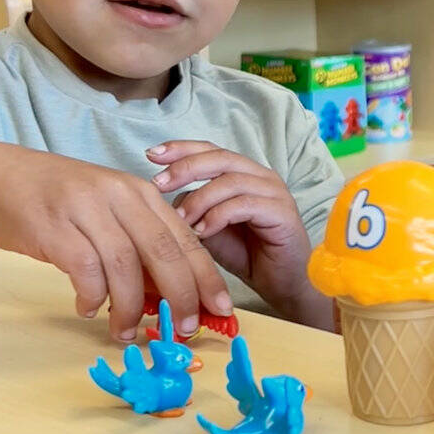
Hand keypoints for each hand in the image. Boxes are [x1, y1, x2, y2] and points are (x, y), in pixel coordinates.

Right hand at [0, 142, 230, 341]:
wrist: (3, 177)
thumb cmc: (63, 199)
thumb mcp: (112, 210)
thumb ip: (141, 243)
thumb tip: (166, 292)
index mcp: (143, 194)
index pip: (186, 238)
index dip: (207, 276)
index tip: (221, 308)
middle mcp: (122, 197)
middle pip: (166, 252)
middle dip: (182, 295)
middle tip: (186, 328)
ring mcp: (90, 210)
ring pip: (127, 266)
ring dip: (131, 307)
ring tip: (126, 332)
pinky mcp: (58, 228)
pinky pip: (87, 270)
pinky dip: (93, 296)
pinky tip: (90, 309)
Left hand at [147, 141, 331, 328]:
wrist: (282, 284)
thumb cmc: (248, 255)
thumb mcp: (211, 228)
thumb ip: (193, 209)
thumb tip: (164, 197)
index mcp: (245, 174)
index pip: (212, 150)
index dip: (182, 148)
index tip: (151, 154)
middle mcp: (262, 176)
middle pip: (220, 157)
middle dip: (185, 167)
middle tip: (158, 184)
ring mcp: (274, 192)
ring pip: (230, 181)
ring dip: (199, 199)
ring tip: (180, 220)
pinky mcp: (282, 212)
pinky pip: (244, 204)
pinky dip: (218, 216)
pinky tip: (203, 232)